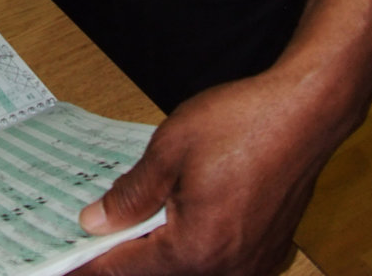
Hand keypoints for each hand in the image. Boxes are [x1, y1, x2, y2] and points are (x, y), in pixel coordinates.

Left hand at [73, 70, 343, 275]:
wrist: (305, 111)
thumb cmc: (241, 123)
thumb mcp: (170, 149)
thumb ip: (131, 193)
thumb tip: (96, 222)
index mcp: (195, 250)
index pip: (127, 270)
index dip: (92, 265)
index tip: (66, 262)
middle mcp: (227, 269)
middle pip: (159, 275)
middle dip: (126, 258)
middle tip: (96, 235)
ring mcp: (253, 265)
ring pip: (190, 271)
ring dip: (160, 254)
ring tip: (132, 227)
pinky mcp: (269, 251)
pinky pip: (222, 264)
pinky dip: (194, 250)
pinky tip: (179, 222)